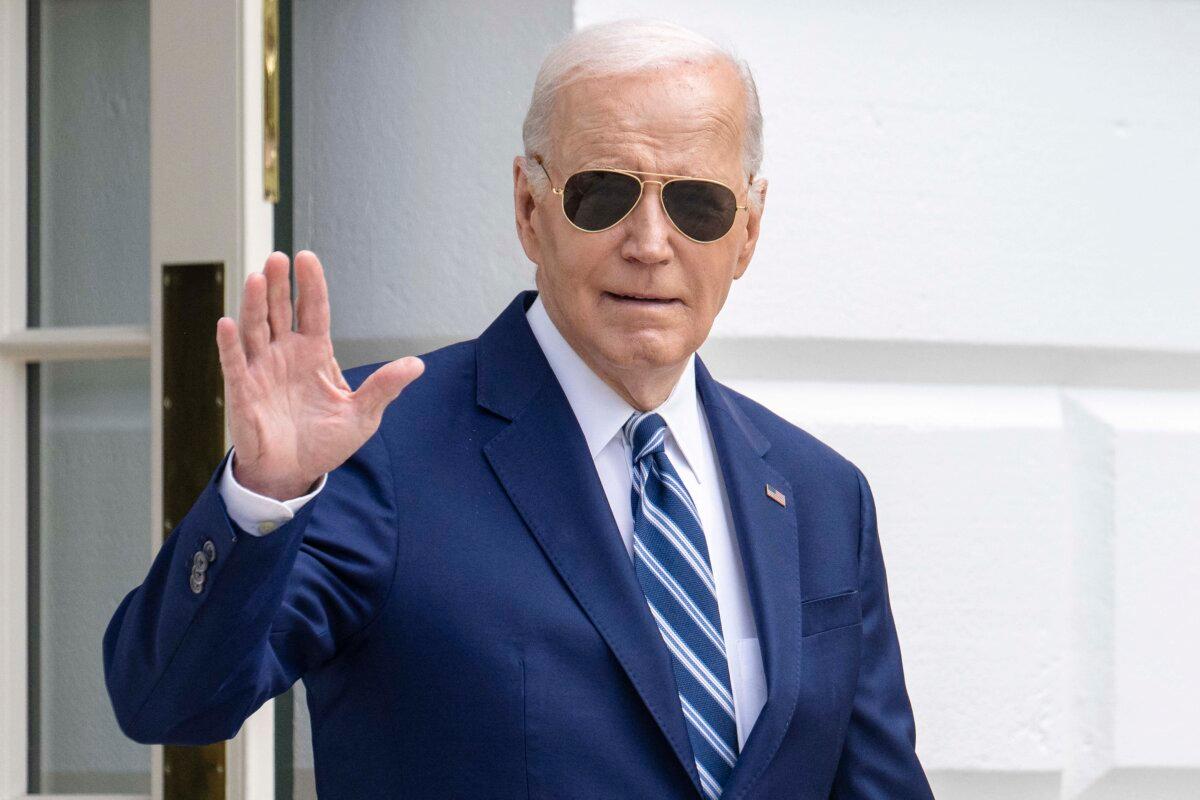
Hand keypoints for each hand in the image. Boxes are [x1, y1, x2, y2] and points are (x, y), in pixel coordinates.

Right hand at [215, 250, 423, 499]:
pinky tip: (227, 323)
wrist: (293, 474)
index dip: (310, 285)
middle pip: (280, 311)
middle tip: (278, 258)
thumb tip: (417, 365)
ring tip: (256, 277)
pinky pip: (234, 364)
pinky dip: (229, 345)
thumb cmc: (325, 441)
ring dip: (253, 304)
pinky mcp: (242, 391)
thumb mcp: (362, 414)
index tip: (306, 258)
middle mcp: (285, 354)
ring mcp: (261, 370)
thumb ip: (385, 386)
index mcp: (314, 353)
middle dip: (278, 285)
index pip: (312, 310)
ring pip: (255, 329)